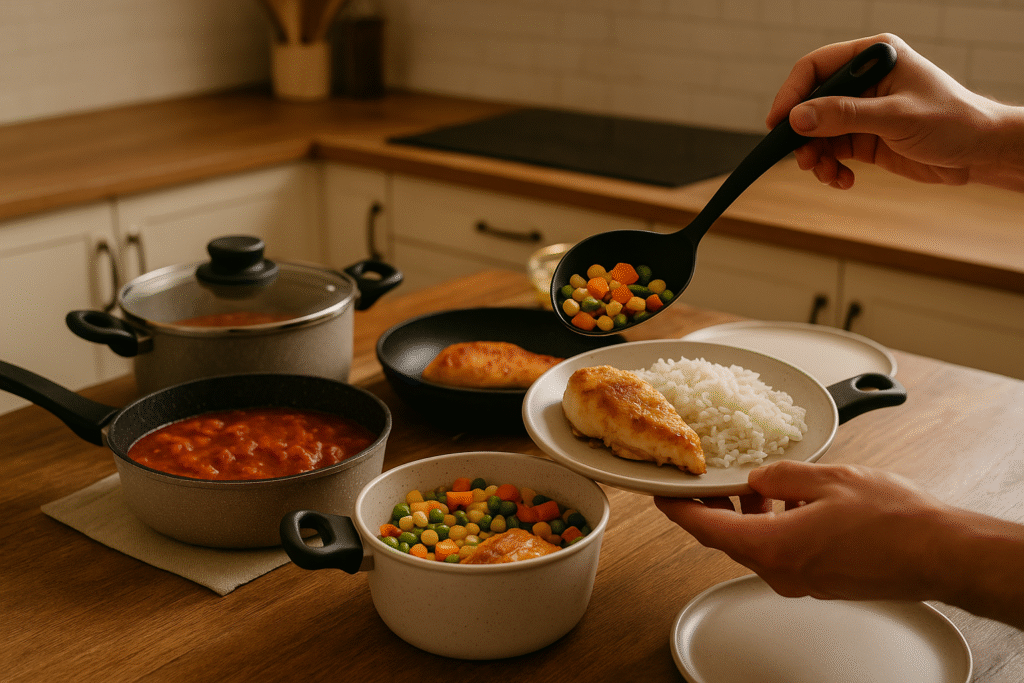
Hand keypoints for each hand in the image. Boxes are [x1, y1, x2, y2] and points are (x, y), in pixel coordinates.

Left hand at [655, 460, 949, 601]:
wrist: (941, 553)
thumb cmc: (893, 520)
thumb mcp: (827, 478)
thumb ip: (780, 476)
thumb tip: (757, 479)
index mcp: (773, 547)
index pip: (705, 530)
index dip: (678, 510)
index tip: (662, 494)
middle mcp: (781, 572)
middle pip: (727, 539)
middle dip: (711, 509)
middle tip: (703, 482)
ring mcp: (801, 581)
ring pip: (755, 545)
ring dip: (744, 516)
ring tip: (747, 485)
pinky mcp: (820, 581)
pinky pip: (781, 552)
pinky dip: (771, 526)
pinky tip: (785, 502)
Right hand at [768, 33, 1023, 189]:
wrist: (979, 153)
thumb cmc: (952, 122)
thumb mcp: (896, 117)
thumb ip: (845, 116)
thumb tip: (798, 119)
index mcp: (873, 59)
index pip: (815, 68)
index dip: (791, 95)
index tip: (777, 124)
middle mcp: (863, 82)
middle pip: (810, 104)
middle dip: (803, 135)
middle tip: (804, 159)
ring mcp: (862, 111)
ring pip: (817, 133)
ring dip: (816, 157)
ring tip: (827, 174)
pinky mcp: (864, 138)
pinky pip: (832, 152)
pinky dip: (831, 169)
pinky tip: (843, 180)